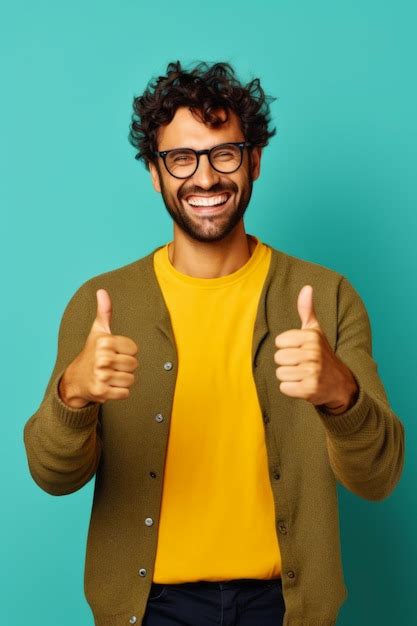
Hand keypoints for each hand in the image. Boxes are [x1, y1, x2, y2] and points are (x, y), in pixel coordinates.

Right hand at [59, 289, 138, 406]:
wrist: (76, 379)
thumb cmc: (92, 352)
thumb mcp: (98, 331)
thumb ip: (104, 312)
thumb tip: (102, 291)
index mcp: (105, 342)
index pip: (134, 349)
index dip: (127, 352)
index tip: (114, 353)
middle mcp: (102, 357)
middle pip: (134, 365)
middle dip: (126, 367)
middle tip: (112, 366)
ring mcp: (101, 375)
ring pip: (131, 379)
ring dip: (123, 380)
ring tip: (110, 376)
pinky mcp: (101, 392)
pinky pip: (125, 393)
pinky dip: (120, 392)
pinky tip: (109, 386)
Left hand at [273, 285, 357, 412]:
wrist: (341, 384)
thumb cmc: (322, 354)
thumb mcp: (315, 331)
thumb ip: (307, 310)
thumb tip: (307, 287)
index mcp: (311, 337)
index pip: (279, 342)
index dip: (287, 347)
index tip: (301, 350)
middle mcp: (313, 353)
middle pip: (278, 358)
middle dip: (287, 363)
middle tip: (303, 365)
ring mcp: (312, 372)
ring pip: (280, 373)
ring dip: (289, 376)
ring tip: (304, 375)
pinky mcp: (310, 390)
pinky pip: (284, 388)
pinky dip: (291, 389)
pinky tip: (304, 386)